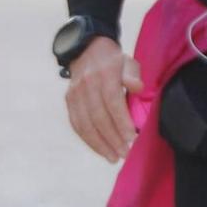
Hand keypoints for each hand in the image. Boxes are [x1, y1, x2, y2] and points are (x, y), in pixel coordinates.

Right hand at [64, 37, 143, 162]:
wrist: (86, 49)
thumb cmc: (113, 61)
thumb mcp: (127, 62)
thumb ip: (133, 74)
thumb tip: (137, 87)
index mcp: (104, 74)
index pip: (112, 101)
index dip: (121, 121)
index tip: (132, 138)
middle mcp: (87, 84)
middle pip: (98, 116)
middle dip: (112, 138)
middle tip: (125, 153)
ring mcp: (75, 93)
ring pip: (85, 123)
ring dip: (99, 143)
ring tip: (113, 157)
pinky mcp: (69, 100)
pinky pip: (76, 123)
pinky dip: (87, 139)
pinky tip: (99, 149)